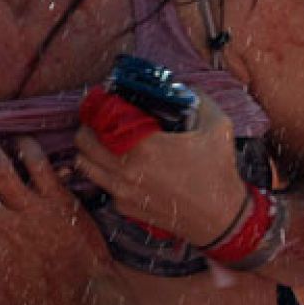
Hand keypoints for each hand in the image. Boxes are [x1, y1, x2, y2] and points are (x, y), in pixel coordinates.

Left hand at [74, 90, 248, 246]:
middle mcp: (126, 170)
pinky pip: (102, 184)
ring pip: (84, 165)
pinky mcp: (124, 207)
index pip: (99, 122)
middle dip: (88, 128)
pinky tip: (123, 166)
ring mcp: (122, 191)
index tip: (105, 103)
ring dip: (89, 151)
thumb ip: (198, 99)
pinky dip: (105, 173)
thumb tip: (180, 86)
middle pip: (83, 143)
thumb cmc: (218, 172)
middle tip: (100, 122)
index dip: (97, 109)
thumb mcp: (217, 126)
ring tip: (105, 143)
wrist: (220, 219)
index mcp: (144, 147)